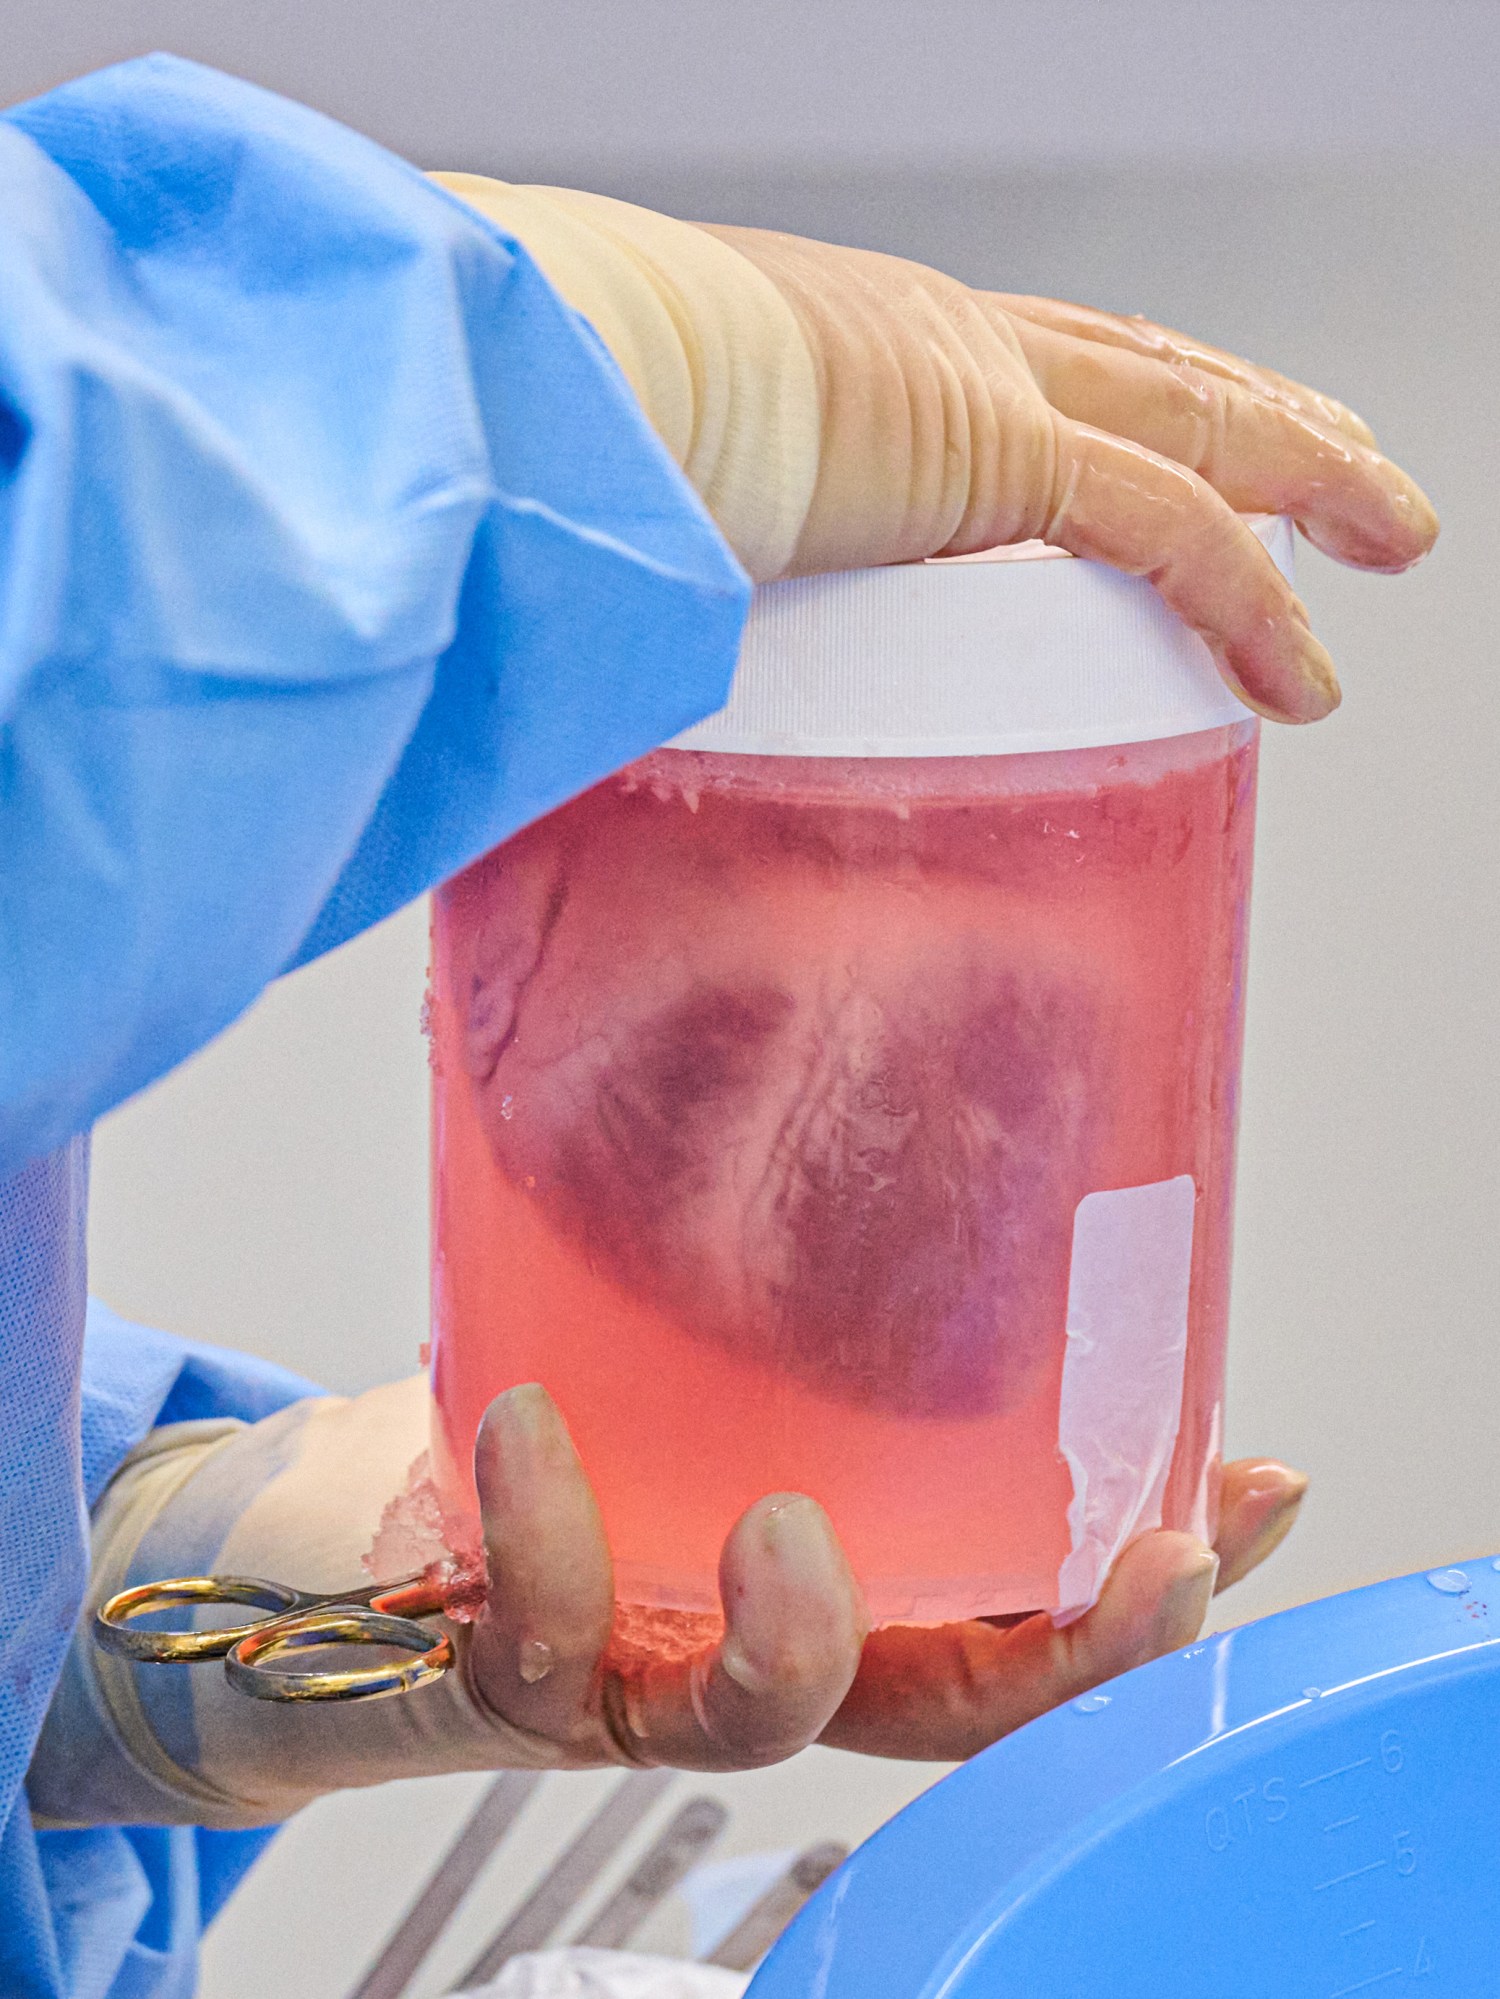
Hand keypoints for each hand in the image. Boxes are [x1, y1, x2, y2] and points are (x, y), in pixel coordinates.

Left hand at [36, 1378, 1303, 1822]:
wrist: (334, 1534)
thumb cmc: (549, 1409)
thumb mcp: (690, 1328)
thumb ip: (798, 1270)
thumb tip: (931, 1113)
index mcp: (833, 1571)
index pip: (1024, 1611)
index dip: (1142, 1577)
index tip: (1247, 1492)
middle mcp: (757, 1642)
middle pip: (945, 1704)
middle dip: (1066, 1655)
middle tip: (1142, 1566)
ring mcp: (641, 1671)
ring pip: (749, 1720)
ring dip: (795, 1637)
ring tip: (789, 1527)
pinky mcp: (505, 1661)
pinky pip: (534, 1639)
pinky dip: (540, 1536)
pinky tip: (522, 1421)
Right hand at [435, 177, 1436, 723]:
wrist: (542, 372)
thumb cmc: (557, 442)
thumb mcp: (647, 493)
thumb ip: (675, 558)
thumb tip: (620, 645)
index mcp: (865, 344)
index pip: (1044, 361)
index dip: (1135, 395)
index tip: (1187, 435)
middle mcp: (944, 342)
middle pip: (1156, 368)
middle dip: (1265, 416)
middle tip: (1344, 470)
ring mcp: (979, 388)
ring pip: (1203, 423)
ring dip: (1311, 477)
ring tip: (1388, 533)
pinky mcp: (994, 457)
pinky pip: (1169, 529)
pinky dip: (1250, 600)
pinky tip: (1304, 671)